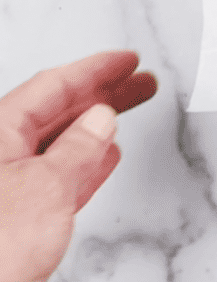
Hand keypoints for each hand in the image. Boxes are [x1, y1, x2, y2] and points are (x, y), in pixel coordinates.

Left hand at [0, 51, 156, 281]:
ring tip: (129, 108)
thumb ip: (78, 148)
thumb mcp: (47, 184)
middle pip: (58, 111)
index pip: (52, 87)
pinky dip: (88, 163)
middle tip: (138, 81)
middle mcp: (1, 157)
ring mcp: (13, 188)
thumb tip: (99, 118)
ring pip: (61, 142)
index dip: (93, 70)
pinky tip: (106, 156)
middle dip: (101, 93)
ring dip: (97, 125)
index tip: (125, 61)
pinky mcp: (23, 219)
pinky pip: (62, 176)